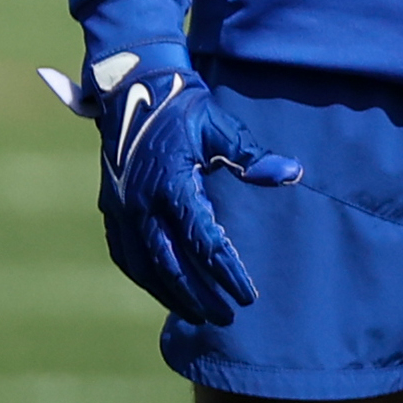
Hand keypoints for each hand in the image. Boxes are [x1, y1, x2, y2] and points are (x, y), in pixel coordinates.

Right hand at [41, 44, 301, 327]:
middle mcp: (141, 201)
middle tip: (226, 318)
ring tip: (195, 315)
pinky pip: (123, 252)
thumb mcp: (219, 125)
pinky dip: (142, 276)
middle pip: (171, 265)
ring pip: (143, 265)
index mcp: (171, 183)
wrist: (131, 83)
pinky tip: (160, 288)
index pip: (204, 242)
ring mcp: (121, 205)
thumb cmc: (181, 104)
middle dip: (199, 296)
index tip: (249, 296)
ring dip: (169, 294)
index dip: (227, 273)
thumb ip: (251, 156)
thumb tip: (291, 174)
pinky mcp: (111, 204)